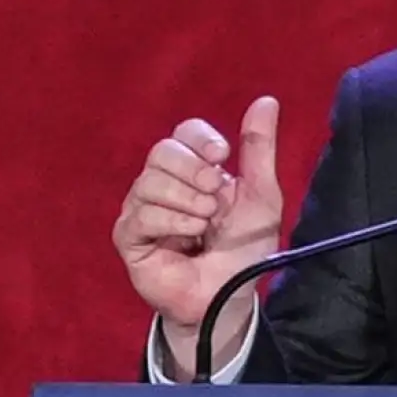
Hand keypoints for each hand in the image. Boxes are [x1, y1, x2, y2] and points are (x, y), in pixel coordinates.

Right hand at [113, 98, 283, 351]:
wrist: (230, 296)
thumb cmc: (243, 249)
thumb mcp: (261, 196)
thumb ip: (260, 150)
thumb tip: (267, 100)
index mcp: (194, 170)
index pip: (184, 133)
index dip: (200, 139)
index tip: (222, 155)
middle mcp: (163, 184)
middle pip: (163, 151)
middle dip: (194, 172)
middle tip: (215, 200)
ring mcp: (142, 209)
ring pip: (150, 182)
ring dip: (188, 203)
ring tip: (205, 226)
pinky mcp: (129, 236)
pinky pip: (141, 214)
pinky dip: (172, 223)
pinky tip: (189, 238)